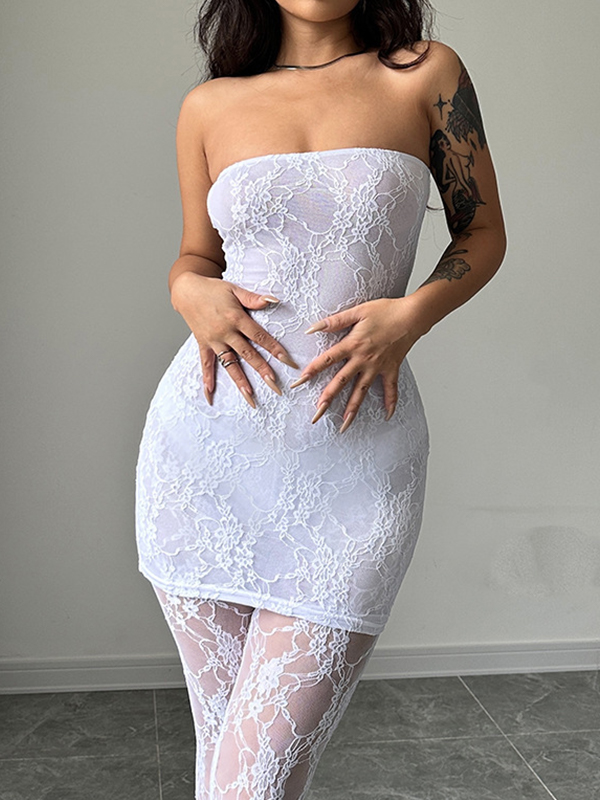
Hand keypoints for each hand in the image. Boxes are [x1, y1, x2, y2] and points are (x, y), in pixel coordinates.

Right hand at [171, 272, 299, 406]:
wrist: (186, 290)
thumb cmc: (213, 289)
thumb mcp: (234, 289)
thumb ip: (253, 298)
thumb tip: (274, 300)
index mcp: (236, 318)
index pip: (259, 336)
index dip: (274, 348)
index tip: (287, 361)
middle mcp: (225, 332)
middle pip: (247, 354)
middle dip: (262, 370)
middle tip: (275, 385)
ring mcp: (213, 341)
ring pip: (229, 364)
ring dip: (240, 381)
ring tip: (250, 397)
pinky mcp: (203, 344)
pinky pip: (205, 364)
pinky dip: (207, 379)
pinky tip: (211, 394)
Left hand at [289, 296, 424, 431]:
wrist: (413, 315)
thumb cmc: (386, 310)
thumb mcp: (358, 311)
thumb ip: (335, 321)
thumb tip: (312, 328)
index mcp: (353, 344)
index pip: (327, 360)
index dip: (312, 370)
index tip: (299, 382)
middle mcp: (363, 359)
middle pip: (341, 382)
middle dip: (327, 399)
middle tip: (316, 415)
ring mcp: (378, 367)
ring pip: (362, 392)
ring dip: (352, 410)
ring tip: (344, 425)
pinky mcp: (392, 369)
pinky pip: (391, 389)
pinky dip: (390, 402)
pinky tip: (387, 415)